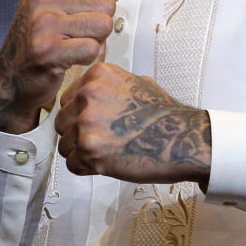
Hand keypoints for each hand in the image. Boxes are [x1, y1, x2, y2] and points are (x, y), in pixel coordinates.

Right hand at [0, 0, 119, 133]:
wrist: (12, 77)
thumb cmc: (35, 40)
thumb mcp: (50, 5)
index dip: (98, 1)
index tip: (80, 14)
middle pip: (105, 3)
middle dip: (98, 22)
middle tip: (76, 34)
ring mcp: (43, 23)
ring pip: (103, 24)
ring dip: (94, 40)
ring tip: (73, 44)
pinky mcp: (49, 50)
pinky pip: (93, 48)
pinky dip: (86, 57)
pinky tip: (68, 58)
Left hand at [55, 62, 210, 185]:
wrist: (183, 137)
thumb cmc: (164, 114)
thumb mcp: (136, 82)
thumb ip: (108, 86)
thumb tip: (91, 93)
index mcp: (97, 76)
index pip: (68, 99)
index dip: (78, 115)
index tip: (92, 123)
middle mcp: (87, 96)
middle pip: (62, 122)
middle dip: (76, 134)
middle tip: (99, 142)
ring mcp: (87, 123)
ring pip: (64, 145)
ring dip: (80, 153)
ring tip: (105, 154)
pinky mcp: (90, 150)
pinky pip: (72, 164)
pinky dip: (86, 169)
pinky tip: (105, 164)